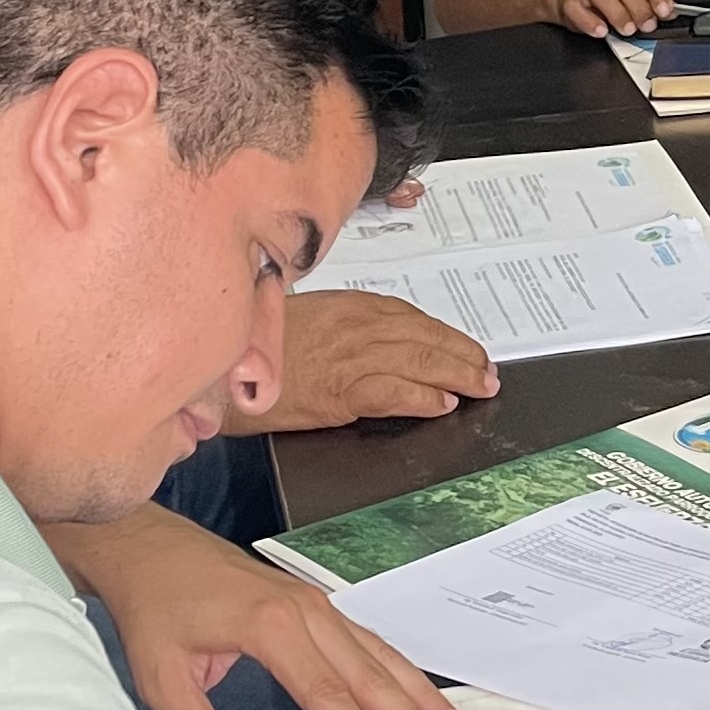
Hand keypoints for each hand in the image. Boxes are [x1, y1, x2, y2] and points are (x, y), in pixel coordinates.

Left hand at [60, 506, 465, 709]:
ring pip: (376, 651)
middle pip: (366, 671)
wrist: (148, 547)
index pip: (325, 692)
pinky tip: (414, 685)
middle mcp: (303, 610)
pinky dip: (394, 665)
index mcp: (269, 628)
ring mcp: (313, 601)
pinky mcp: (312, 600)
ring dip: (415, 689)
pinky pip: (363, 636)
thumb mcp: (161, 678)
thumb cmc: (153, 607)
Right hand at [240, 288, 496, 432]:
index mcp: (348, 305)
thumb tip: (385, 345)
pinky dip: (421, 396)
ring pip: (418, 361)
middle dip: (463, 355)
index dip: (445, 335)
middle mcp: (354, 325)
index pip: (411, 317)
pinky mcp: (338, 390)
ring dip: (457, 375)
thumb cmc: (256, 347)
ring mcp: (348, 357)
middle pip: (424, 337)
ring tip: (480, 388)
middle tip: (488, 373)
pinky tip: (442, 404)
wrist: (221, 370)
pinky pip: (392, 391)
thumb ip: (346, 327)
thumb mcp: (307, 320)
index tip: (467, 349)